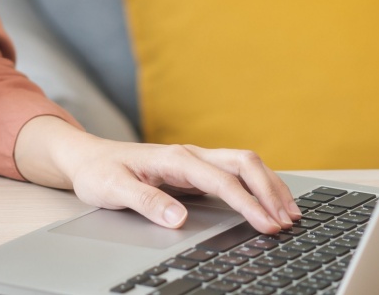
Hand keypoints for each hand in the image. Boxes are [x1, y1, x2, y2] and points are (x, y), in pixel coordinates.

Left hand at [15, 117, 300, 233]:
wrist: (87, 157)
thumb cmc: (99, 172)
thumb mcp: (113, 189)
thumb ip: (145, 201)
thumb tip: (177, 218)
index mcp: (174, 158)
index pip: (221, 180)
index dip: (247, 204)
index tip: (267, 225)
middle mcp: (190, 154)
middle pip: (243, 163)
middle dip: (270, 191)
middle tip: (289, 221)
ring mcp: (195, 160)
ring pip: (244, 164)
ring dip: (270, 186)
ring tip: (291, 214)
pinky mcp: (196, 170)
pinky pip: (236, 173)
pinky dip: (259, 186)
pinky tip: (270, 203)